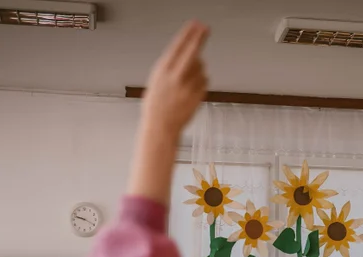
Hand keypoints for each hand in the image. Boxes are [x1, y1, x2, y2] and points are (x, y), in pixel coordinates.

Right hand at [141, 21, 208, 137]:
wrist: (160, 127)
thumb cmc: (156, 106)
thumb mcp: (157, 80)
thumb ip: (171, 67)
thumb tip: (189, 55)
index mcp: (163, 71)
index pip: (177, 46)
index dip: (187, 34)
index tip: (195, 25)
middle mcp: (176, 77)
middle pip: (192, 51)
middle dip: (200, 38)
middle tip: (206, 28)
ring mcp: (188, 86)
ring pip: (201, 67)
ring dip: (198, 68)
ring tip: (186, 80)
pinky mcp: (197, 96)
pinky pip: (205, 81)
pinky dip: (201, 81)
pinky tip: (191, 89)